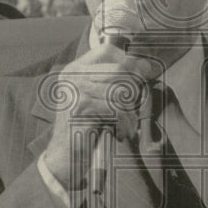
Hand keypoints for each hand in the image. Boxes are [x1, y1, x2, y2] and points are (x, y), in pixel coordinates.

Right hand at [42, 44, 159, 190]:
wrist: (63, 157)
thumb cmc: (85, 128)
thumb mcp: (96, 99)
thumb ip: (113, 81)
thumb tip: (144, 65)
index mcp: (74, 69)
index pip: (107, 50)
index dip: (128, 60)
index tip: (142, 73)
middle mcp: (72, 75)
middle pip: (118, 69)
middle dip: (133, 88)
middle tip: (133, 106)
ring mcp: (76, 90)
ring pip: (120, 91)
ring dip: (129, 111)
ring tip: (126, 124)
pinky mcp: (81, 107)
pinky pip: (116, 109)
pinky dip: (124, 123)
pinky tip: (121, 132)